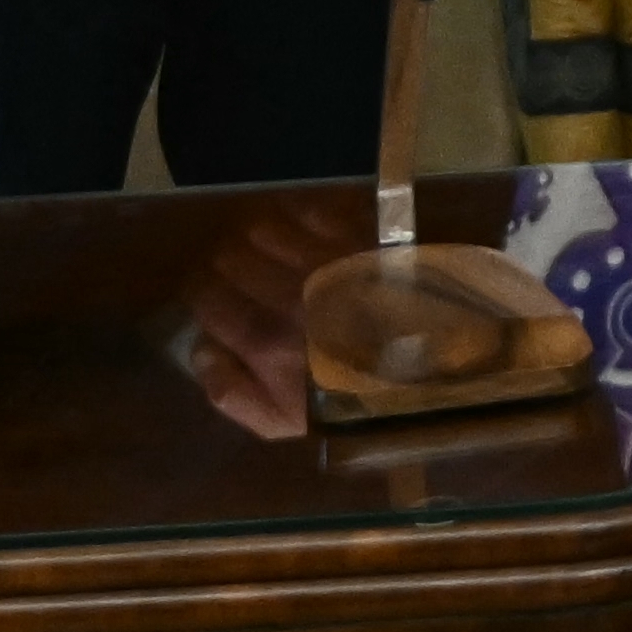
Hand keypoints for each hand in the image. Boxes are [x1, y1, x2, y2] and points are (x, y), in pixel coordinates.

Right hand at [172, 201, 341, 439]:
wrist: (433, 370)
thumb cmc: (350, 401)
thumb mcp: (281, 421)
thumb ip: (229, 390)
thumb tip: (198, 347)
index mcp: (266, 341)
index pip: (205, 296)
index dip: (199, 294)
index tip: (208, 299)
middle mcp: (291, 292)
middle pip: (229, 256)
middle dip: (225, 266)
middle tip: (236, 278)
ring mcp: (328, 259)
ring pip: (264, 227)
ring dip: (259, 239)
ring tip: (269, 255)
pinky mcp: (361, 237)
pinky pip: (312, 209)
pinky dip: (299, 217)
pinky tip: (304, 235)